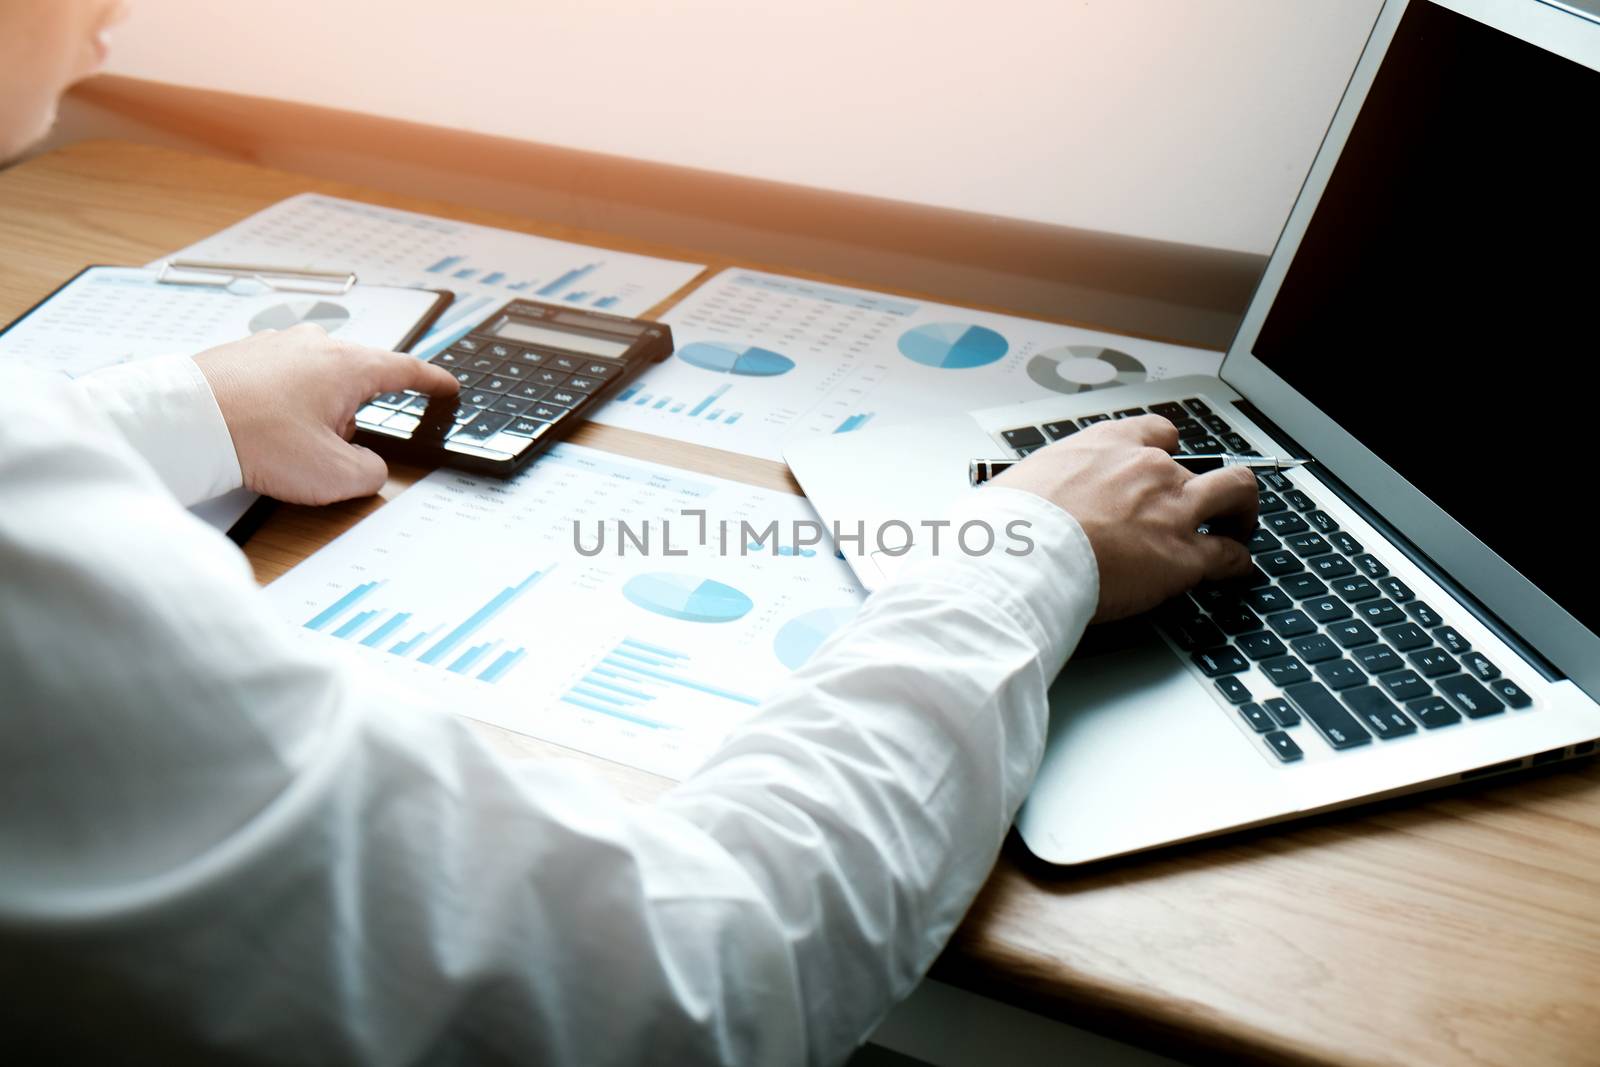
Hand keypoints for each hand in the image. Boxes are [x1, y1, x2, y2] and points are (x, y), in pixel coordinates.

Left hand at [194, 324, 459, 505]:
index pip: (405, 369)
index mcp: (347, 365)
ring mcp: (275, 344)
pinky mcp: (241, 354)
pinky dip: (277, 407)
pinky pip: (277, 381)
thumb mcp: (333, 476)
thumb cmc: (255, 440)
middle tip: (329, 450)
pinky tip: (259, 431)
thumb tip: (368, 466)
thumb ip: (370, 473)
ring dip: (311, 414)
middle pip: (355, 381)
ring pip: (315, 382)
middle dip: (350, 417)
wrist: (181, 423)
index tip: (446, 385)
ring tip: (283, 445)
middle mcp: (314, 344)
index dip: (432, 382)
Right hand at [995, 415, 1257, 621]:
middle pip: (1204, 464)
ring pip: (1235, 493)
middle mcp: (1149, 469)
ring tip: (1238, 530)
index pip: (1157, 432)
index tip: (1166, 465)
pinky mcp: (1183, 556)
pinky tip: (1236, 570)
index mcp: (1107, 445)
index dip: (1168, 452)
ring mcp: (1172, 510)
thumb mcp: (1022, 482)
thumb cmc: (1011, 522)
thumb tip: (1017, 508)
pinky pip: (1229, 555)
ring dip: (1241, 512)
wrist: (1020, 555)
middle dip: (1214, 484)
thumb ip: (1042, 489)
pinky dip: (1237, 563)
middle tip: (1211, 505)